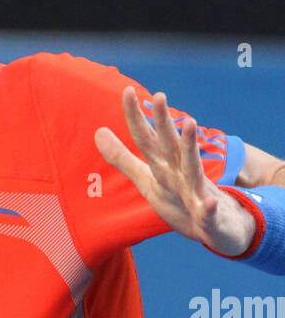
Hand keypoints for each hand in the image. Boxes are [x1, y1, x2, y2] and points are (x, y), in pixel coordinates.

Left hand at [95, 87, 255, 256]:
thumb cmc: (179, 199)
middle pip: (170, 147)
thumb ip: (123, 158)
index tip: (127, 90)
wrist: (218, 226)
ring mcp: (196, 194)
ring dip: (191, 148)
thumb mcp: (147, 179)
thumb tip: (98, 132)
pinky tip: (210, 204)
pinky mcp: (209, 217)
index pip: (146, 140)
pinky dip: (208, 209)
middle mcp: (180, 174)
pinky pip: (208, 214)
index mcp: (163, 166)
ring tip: (190, 123)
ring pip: (193, 169)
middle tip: (159, 95)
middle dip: (165, 123)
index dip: (136, 118)